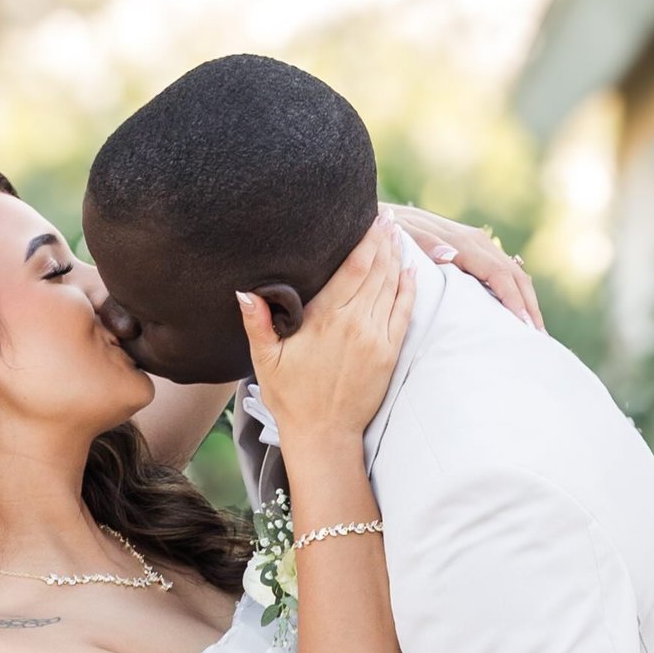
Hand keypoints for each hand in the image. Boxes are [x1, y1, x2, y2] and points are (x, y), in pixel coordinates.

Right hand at [245, 217, 412, 446]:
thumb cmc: (291, 397)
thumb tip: (244, 291)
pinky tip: (410, 269)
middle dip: (384, 240)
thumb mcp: (265, 360)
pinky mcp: (390, 353)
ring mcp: (376, 338)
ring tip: (398, 234)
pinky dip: (409, 288)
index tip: (373, 217)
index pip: (354, 267)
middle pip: (377, 270)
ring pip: (392, 286)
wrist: (324, 436)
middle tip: (388, 216)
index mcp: (326, 319)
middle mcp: (356, 323)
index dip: (367, 239)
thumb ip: (256, 322)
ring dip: (397, 257)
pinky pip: (404, 311)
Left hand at [385, 205, 544, 332]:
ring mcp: (476, 244)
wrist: (383, 217)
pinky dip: (513, 291)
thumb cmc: (389, 231)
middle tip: (538, 336)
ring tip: (533, 328)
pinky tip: (516, 310)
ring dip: (525, 298)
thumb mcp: (402, 235)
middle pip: (513, 273)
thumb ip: (423, 243)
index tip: (524, 325)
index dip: (514, 299)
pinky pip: (500, 271)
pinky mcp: (471, 250)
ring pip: (512, 271)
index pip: (498, 273)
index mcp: (462, 242)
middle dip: (528, 303)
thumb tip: (450, 255)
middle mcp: (474, 241)